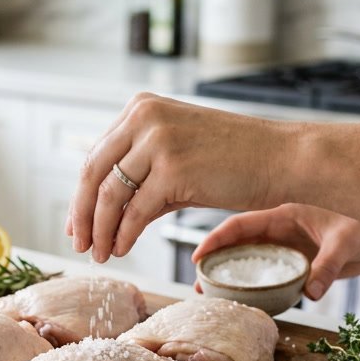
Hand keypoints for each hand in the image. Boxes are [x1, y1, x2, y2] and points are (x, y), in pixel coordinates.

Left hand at [66, 93, 286, 261]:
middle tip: (80, 243)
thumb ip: (142, 175)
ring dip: (101, 229)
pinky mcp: (172, 170)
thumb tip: (103, 213)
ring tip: (100, 253)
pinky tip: (121, 249)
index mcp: (141, 108)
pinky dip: (123, 234)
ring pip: (110, 194)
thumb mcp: (179, 156)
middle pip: (94, 173)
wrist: (282, 158)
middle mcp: (144, 118)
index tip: (76, 222)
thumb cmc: (237, 159)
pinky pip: (135, 211)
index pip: (97, 154)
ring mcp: (157, 141)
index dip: (82, 193)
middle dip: (82, 214)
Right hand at [192, 205, 359, 300]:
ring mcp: (291, 249)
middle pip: (241, 246)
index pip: (242, 224)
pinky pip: (276, 279)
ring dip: (236, 279)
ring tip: (215, 297)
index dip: (217, 239)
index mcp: (285, 214)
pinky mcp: (303, 265)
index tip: (199, 256)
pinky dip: (261, 290)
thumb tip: (311, 291)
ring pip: (255, 264)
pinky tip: (250, 304)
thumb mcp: (347, 241)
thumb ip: (327, 265)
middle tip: (200, 285)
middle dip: (217, 263)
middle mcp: (283, 232)